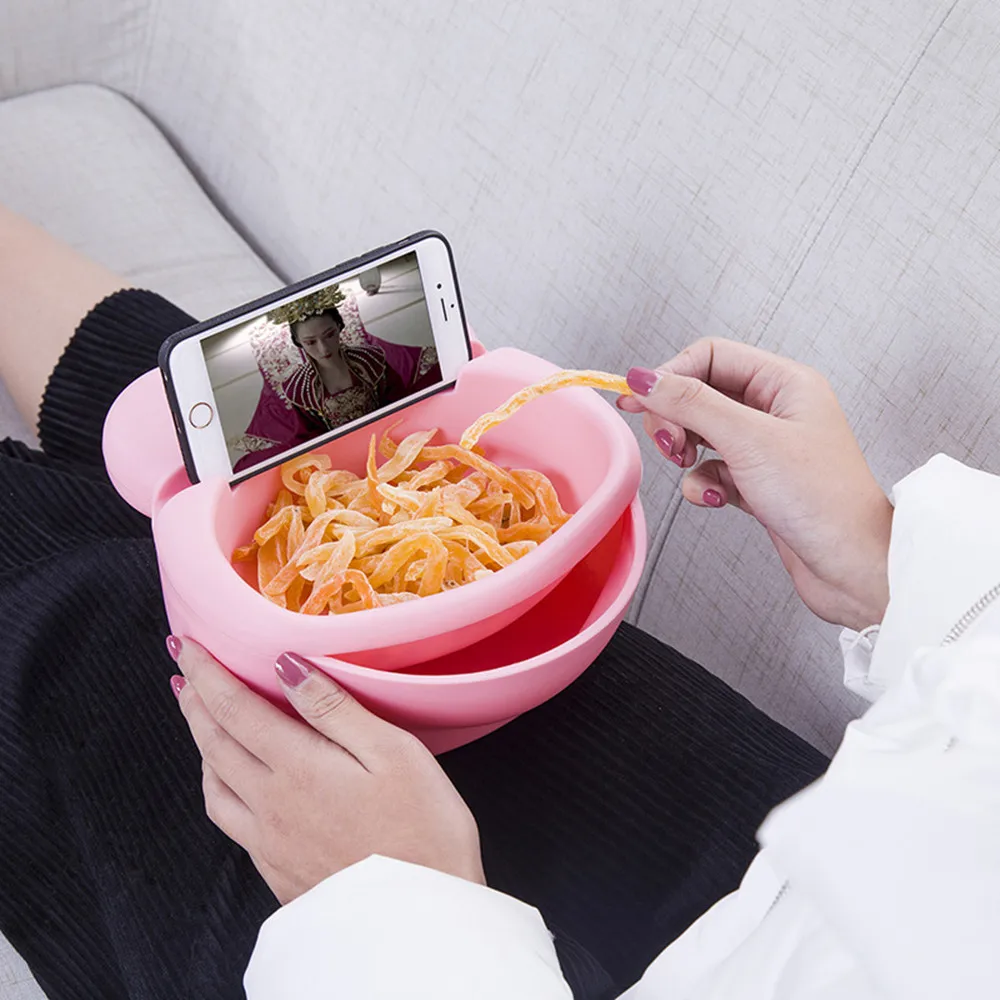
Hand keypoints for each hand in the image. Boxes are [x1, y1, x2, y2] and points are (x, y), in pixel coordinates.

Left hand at [169, 638, 484, 903]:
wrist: (421, 920)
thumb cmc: (422, 831)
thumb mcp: (393, 753)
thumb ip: (334, 709)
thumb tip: (287, 667)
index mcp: (297, 769)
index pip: (235, 709)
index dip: (207, 673)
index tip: (188, 644)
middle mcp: (271, 806)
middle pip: (214, 745)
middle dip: (194, 702)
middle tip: (184, 671)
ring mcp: (270, 843)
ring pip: (213, 786)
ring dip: (200, 745)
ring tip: (202, 721)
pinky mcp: (279, 871)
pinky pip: (229, 820)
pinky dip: (217, 787)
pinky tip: (233, 785)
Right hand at [619, 338, 891, 630]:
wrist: (852, 568)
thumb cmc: (824, 501)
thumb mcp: (747, 440)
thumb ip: (691, 403)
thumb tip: (643, 377)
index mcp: (785, 383)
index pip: (711, 356)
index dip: (672, 376)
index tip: (640, 402)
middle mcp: (776, 410)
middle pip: (701, 394)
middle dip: (675, 418)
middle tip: (668, 443)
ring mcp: (766, 448)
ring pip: (701, 434)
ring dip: (687, 453)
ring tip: (690, 467)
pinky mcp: (757, 484)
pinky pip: (711, 471)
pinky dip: (703, 485)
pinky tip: (717, 499)